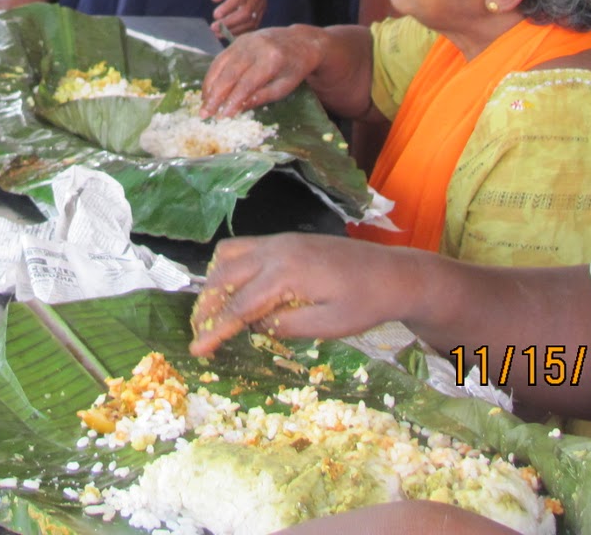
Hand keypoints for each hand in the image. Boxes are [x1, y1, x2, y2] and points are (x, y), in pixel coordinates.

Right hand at [189, 234, 413, 357]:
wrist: (394, 273)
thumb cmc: (366, 303)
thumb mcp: (329, 326)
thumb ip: (287, 326)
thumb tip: (254, 325)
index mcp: (286, 273)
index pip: (239, 306)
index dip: (215, 330)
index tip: (196, 350)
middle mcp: (276, 250)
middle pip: (224, 277)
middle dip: (206, 306)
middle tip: (198, 333)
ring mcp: (280, 241)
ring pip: (228, 255)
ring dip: (214, 282)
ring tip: (212, 311)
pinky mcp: (286, 241)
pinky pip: (244, 247)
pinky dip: (229, 267)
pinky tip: (235, 289)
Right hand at [199, 25, 323, 116]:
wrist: (300, 41)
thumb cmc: (294, 68)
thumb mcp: (285, 87)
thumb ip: (262, 96)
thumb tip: (239, 108)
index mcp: (271, 59)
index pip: (247, 83)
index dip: (233, 100)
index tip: (223, 116)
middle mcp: (255, 47)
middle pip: (229, 73)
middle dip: (215, 96)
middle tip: (205, 114)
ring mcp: (244, 41)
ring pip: (220, 65)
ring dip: (209, 86)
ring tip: (204, 105)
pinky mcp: (237, 40)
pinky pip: (220, 59)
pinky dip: (212, 75)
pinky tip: (209, 90)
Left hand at [210, 0, 274, 37]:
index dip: (228, 7)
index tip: (215, 14)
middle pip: (246, 12)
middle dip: (229, 23)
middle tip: (214, 28)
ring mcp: (262, 1)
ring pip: (251, 21)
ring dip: (235, 30)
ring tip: (218, 33)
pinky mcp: (262, 8)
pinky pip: (254, 23)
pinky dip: (242, 31)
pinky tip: (229, 33)